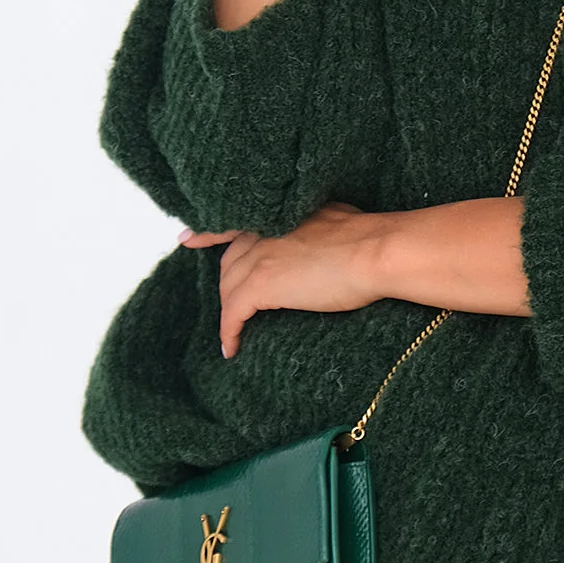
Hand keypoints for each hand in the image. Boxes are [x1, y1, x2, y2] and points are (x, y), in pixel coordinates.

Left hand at [179, 202, 387, 358]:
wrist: (376, 251)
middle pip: (231, 262)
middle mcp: (264, 231)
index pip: (235, 224)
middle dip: (228, 284)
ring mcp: (260, 257)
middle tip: (231, 305)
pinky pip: (232, 313)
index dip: (208, 233)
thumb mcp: (338, 220)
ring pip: (229, 287)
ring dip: (230, 311)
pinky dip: (229, 331)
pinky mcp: (261, 284)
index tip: (187, 238)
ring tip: (237, 330)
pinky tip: (232, 348)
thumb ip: (320, 227)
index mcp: (282, 214)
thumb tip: (331, 237)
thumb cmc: (372, 239)